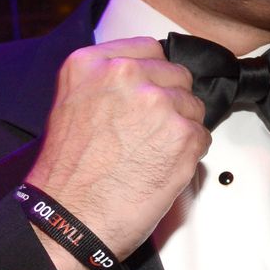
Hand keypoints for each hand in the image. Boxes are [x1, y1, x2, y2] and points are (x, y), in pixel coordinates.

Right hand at [26, 37, 208, 269]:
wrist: (69, 220)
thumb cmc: (67, 176)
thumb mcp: (71, 106)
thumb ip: (106, 84)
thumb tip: (144, 80)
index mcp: (92, 64)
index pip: (150, 49)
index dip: (154, 75)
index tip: (150, 91)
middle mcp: (126, 76)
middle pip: (177, 76)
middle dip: (170, 103)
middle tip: (148, 133)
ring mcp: (158, 104)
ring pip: (193, 107)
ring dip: (181, 129)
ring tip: (150, 153)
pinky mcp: (182, 135)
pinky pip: (202, 136)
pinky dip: (190, 154)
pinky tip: (162, 167)